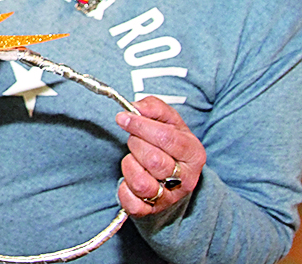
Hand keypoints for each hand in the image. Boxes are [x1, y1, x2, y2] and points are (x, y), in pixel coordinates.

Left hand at [116, 96, 205, 215]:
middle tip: (134, 140)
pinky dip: (124, 189)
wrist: (175, 176)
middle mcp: (186, 179)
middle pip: (153, 160)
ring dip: (130, 165)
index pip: (166, 138)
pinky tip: (129, 177)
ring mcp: (170, 197)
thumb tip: (136, 107)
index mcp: (194, 153)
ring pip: (142, 183)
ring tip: (134, 158)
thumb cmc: (170, 144)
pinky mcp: (151, 210)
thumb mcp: (169, 121)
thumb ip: (154, 107)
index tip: (123, 118)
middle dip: (136, 144)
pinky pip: (132, 203)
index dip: (141, 126)